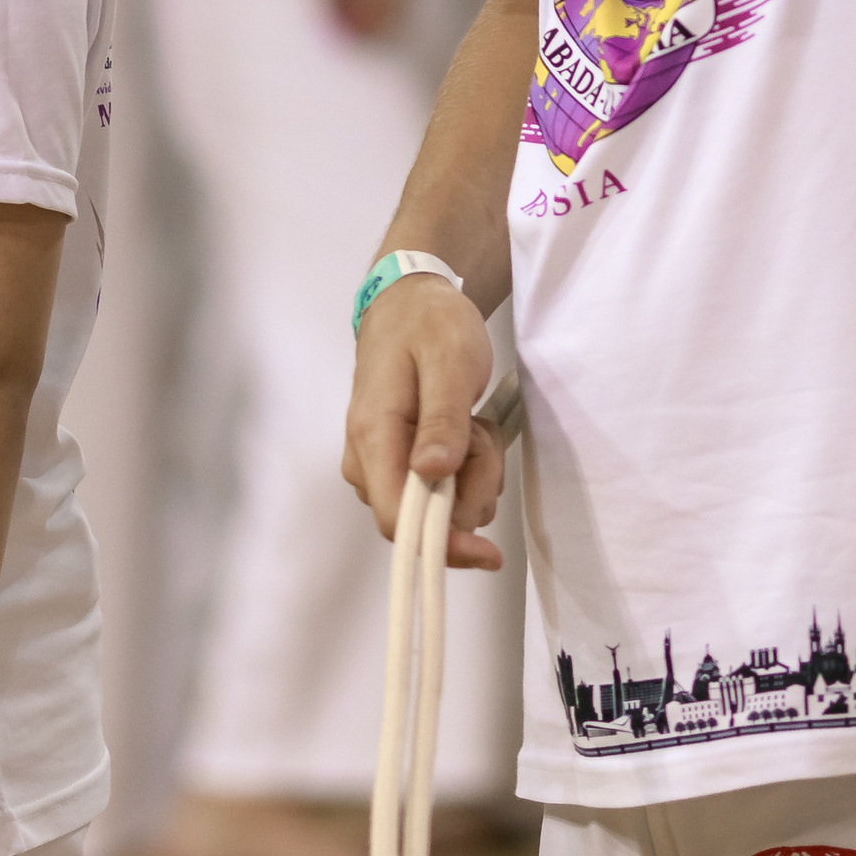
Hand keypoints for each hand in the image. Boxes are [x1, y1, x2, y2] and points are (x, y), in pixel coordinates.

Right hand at [344, 274, 508, 569]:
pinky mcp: (397, 462)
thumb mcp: (449, 361)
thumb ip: (442, 419)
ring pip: (440, 506)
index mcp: (372, 437)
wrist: (411, 301)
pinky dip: (466, 467)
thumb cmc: (430, 324)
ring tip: (472, 421)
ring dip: (473, 472)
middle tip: (480, 431)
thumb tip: (433, 475)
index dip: (442, 545)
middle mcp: (366, 462)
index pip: (397, 520)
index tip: (488, 554)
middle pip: (425, 518)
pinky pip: (440, 490)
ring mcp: (380, 464)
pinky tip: (466, 429)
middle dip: (470, 486)